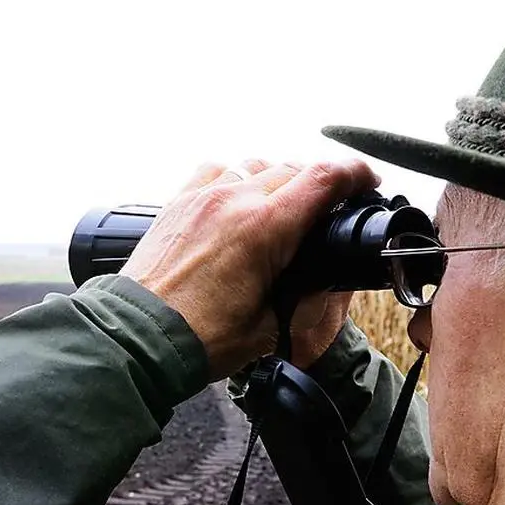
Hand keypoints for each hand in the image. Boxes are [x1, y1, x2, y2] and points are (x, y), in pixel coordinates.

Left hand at [119, 158, 378, 379]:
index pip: (324, 178)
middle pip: (292, 170)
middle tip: (329, 207)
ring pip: (255, 167)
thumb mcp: (270, 325)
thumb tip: (327, 284)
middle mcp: (235, 200)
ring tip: (284, 207)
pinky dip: (236, 181)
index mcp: (266, 227)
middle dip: (318, 184)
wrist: (137, 337)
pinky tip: (238, 201)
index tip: (367, 182)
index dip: (355, 174)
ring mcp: (202, 197)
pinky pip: (216, 172)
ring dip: (277, 181)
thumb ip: (305, 298)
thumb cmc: (199, 337)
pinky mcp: (177, 203)